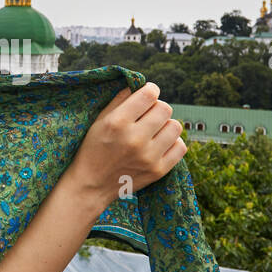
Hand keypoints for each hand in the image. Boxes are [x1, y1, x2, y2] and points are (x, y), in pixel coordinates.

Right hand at [63, 82, 185, 213]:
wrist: (91, 185)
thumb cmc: (93, 148)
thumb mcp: (98, 120)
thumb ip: (119, 100)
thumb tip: (139, 85)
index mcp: (117, 123)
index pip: (149, 94)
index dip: (150, 90)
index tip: (147, 94)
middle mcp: (134, 139)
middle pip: (165, 109)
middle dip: (157, 108)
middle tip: (148, 115)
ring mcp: (148, 157)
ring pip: (175, 126)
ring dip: (166, 125)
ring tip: (154, 131)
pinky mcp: (158, 171)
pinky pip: (180, 147)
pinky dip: (172, 143)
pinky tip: (160, 144)